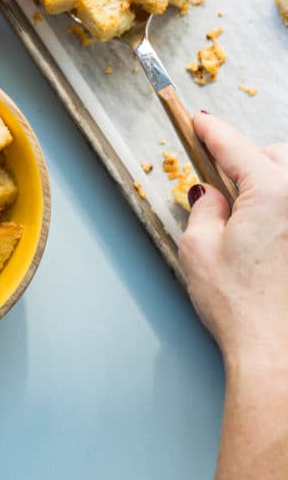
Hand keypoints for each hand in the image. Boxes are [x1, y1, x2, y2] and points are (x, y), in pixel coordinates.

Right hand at [179, 112, 287, 369]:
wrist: (280, 358)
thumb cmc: (241, 309)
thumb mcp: (199, 249)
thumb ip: (205, 208)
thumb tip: (212, 194)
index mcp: (273, 192)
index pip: (235, 147)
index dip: (212, 131)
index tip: (200, 121)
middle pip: (275, 156)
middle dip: (248, 160)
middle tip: (223, 185)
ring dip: (271, 183)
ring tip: (250, 215)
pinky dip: (281, 210)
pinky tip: (270, 236)